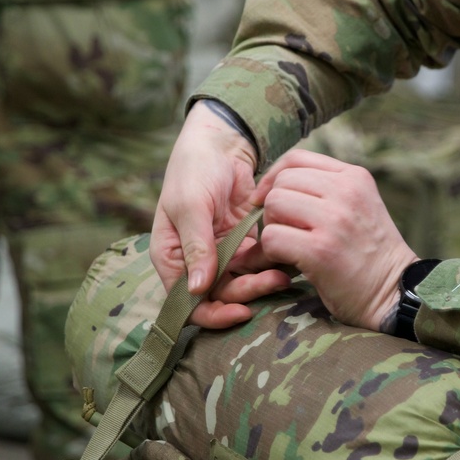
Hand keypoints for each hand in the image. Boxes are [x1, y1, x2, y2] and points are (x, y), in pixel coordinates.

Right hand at [150, 102, 285, 328]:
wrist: (220, 144)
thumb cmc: (193, 170)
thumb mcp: (191, 205)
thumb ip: (196, 247)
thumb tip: (198, 290)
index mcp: (171, 258)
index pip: (187, 303)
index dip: (214, 314)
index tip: (242, 310)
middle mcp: (194, 262)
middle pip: (220, 296)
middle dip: (247, 293)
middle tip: (274, 280)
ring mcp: (220, 255)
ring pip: (241, 284)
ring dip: (262, 281)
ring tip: (285, 271)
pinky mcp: (242, 245)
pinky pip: (256, 265)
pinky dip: (269, 265)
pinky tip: (288, 260)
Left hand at [253, 151, 417, 330]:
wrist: (394, 292)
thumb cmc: (371, 254)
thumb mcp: (359, 206)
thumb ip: (325, 191)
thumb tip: (268, 188)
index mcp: (355, 177)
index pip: (297, 159)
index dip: (273, 178)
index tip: (267, 199)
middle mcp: (346, 192)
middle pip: (282, 182)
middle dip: (273, 208)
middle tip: (285, 232)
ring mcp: (334, 220)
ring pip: (273, 205)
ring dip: (272, 229)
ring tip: (289, 247)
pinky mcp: (320, 250)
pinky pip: (272, 238)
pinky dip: (271, 254)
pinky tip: (287, 264)